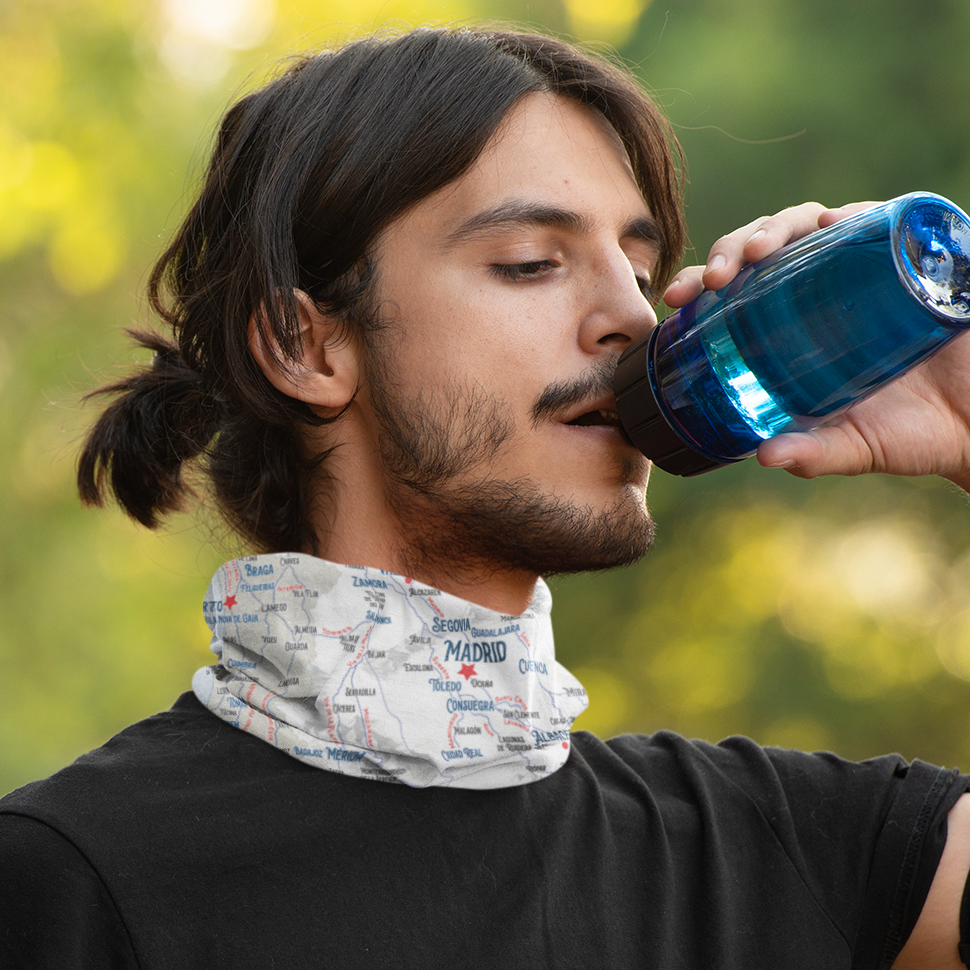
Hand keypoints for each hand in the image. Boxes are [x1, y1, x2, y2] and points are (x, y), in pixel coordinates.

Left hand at [662, 202, 969, 490]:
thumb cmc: (917, 433)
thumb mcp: (856, 446)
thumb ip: (814, 453)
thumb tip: (765, 456)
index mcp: (798, 329)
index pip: (739, 291)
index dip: (702, 285)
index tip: (675, 298)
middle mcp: (827, 292)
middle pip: (767, 249)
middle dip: (731, 250)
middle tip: (716, 278)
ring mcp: (871, 270)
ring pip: (813, 223)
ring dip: (778, 227)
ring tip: (758, 252)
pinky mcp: (920, 257)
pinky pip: (885, 219)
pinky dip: (856, 215)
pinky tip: (833, 222)